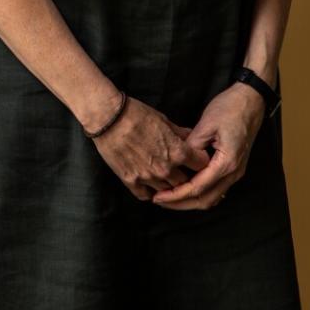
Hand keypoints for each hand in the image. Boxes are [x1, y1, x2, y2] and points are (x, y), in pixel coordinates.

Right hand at [92, 96, 210, 200]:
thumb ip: (180, 133)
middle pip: (186, 181)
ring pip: (168, 191)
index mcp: (177, 152)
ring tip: (164, 176)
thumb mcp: (163, 119)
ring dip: (168, 185)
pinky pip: (146, 196)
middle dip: (185, 175)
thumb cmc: (136, 113)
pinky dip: (149, 192)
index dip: (200, 161)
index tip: (196, 159)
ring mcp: (148, 177)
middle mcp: (166, 168)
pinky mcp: (131, 181)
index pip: (201, 165)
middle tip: (181, 169)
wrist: (108, 117)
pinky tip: (149, 185)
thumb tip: (191, 138)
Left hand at [151, 83, 264, 209]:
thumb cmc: (230, 108)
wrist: (251, 101)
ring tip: (169, 196)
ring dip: (190, 200)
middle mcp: (233, 173)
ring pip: (212, 197)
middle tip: (159, 200)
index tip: (158, 197)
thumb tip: (178, 159)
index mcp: (226, 163)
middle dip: (181, 204)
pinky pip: (216, 188)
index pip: (198, 188)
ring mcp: (236, 172)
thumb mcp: (207, 123)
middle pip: (206, 200)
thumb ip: (192, 145)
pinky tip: (185, 187)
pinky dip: (200, 192)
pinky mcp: (234, 167)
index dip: (176, 195)